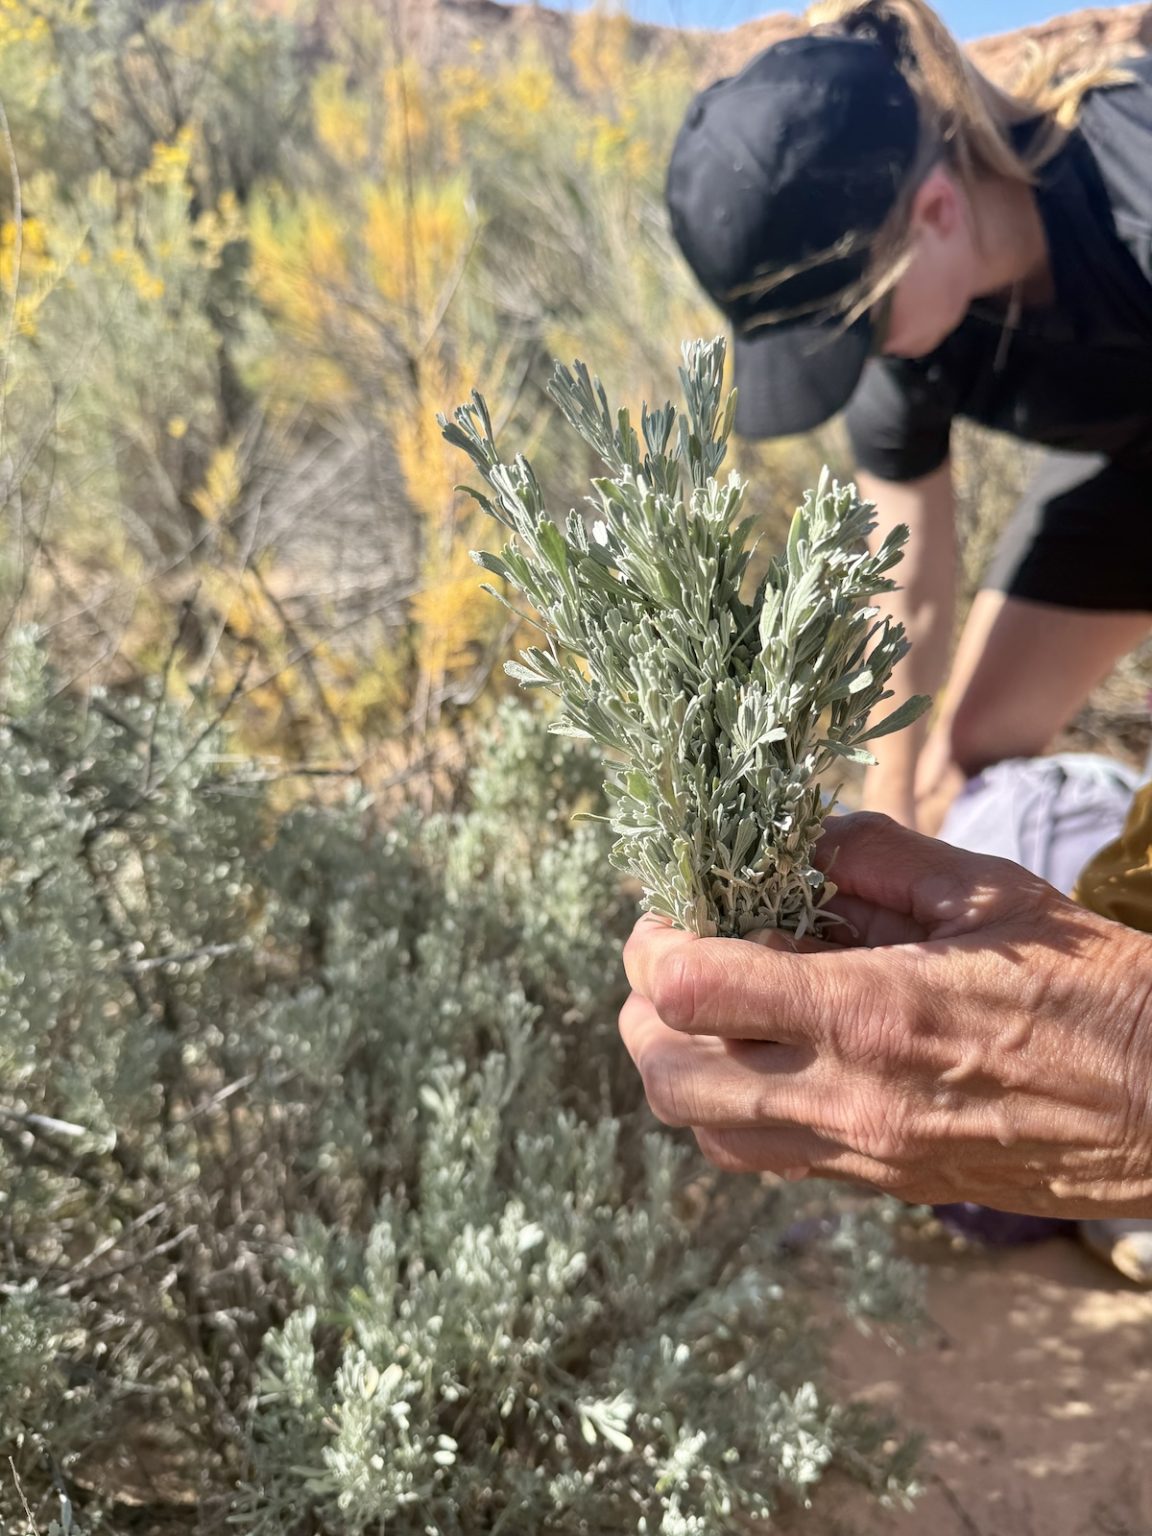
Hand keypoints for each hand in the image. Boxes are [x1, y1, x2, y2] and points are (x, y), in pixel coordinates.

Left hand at [619, 814, 1151, 1217]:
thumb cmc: (1096, 991)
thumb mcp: (990, 892)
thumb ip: (878, 858)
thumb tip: (800, 838)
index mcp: (868, 1011)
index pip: (688, 990)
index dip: (655, 941)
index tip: (674, 910)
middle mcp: (846, 1097)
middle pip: (666, 1075)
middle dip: (644, 1009)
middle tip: (677, 957)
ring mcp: (860, 1154)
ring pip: (703, 1129)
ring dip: (681, 1063)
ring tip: (720, 1005)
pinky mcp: (880, 1184)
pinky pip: (763, 1157)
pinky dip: (735, 1105)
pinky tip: (776, 1052)